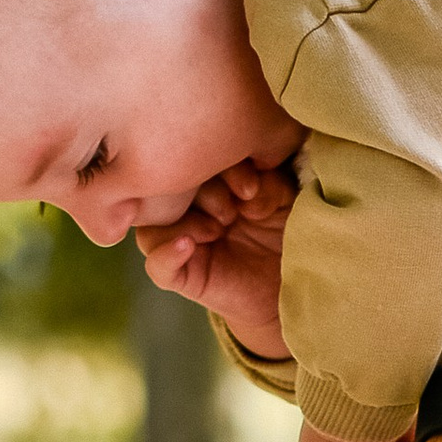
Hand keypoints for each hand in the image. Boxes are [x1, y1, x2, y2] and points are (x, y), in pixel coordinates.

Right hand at [135, 153, 292, 359]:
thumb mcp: (282, 197)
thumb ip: (266, 181)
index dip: (213, 164)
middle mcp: (185, 210)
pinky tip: (189, 245)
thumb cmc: (281, 232)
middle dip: (201, 193)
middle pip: (165, 189)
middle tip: (233, 210)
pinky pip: (156, 265)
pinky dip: (167, 254)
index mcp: (203, 181)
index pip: (188, 160)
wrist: (289, 281)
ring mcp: (180, 242)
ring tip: (219, 228)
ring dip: (185, 222)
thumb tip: (246, 192)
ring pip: (152, 224)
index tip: (250, 186)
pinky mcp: (184, 276)